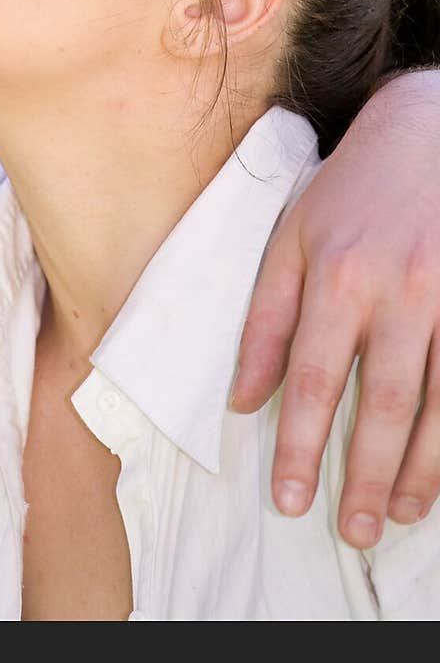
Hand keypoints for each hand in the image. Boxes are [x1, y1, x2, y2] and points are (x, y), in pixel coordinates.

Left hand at [232, 74, 439, 548]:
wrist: (428, 132)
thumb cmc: (350, 191)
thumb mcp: (290, 238)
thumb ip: (264, 318)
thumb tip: (242, 399)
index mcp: (335, 274)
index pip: (311, 379)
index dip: (298, 446)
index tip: (289, 500)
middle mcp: (396, 290)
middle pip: (382, 402)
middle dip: (366, 474)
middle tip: (354, 530)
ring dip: (422, 467)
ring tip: (400, 513)